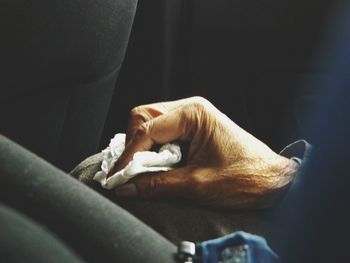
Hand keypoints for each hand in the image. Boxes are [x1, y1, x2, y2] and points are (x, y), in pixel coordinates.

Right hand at [112, 97, 297, 208]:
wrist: (274, 181)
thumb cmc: (245, 177)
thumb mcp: (198, 184)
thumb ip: (158, 185)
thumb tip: (126, 187)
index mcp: (194, 114)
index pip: (147, 129)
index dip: (130, 154)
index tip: (120, 176)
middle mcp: (191, 109)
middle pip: (144, 118)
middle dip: (135, 146)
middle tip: (134, 171)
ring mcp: (192, 118)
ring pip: (151, 125)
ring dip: (144, 149)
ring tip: (149, 171)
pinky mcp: (193, 130)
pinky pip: (163, 134)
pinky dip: (155, 151)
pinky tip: (161, 167)